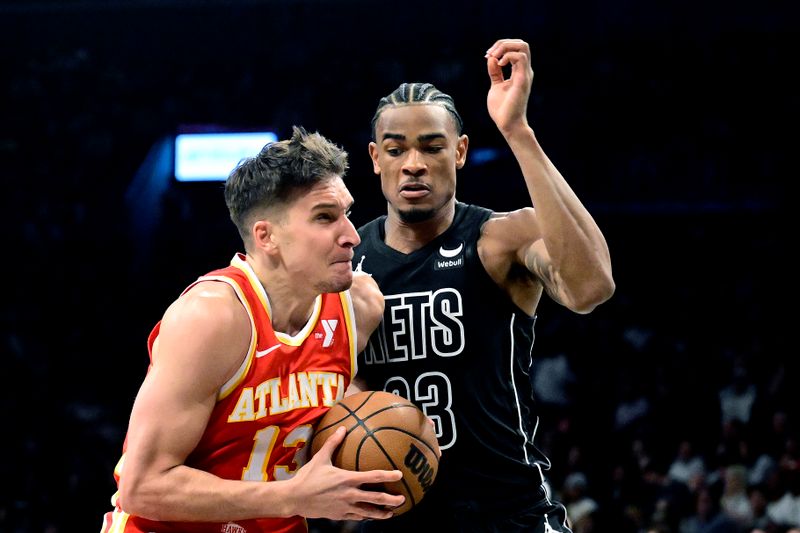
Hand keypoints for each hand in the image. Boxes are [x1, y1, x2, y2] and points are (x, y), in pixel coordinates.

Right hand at [286, 427, 404, 520]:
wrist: (294, 498)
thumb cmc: (307, 477)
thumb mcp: (320, 458)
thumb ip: (333, 443)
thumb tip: (343, 428)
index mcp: (347, 479)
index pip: (373, 477)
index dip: (388, 475)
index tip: (400, 474)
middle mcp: (349, 494)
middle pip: (376, 498)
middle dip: (391, 499)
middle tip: (403, 499)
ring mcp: (345, 507)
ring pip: (368, 512)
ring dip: (381, 513)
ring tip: (391, 513)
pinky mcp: (339, 515)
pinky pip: (356, 517)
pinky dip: (365, 517)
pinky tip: (370, 516)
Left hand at [485, 38, 533, 133]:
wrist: (507, 124)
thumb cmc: (502, 109)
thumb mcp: (496, 86)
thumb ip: (495, 73)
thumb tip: (492, 59)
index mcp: (519, 72)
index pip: (515, 48)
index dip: (501, 47)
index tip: (488, 56)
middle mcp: (524, 71)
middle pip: (521, 43)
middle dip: (503, 43)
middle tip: (490, 54)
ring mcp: (525, 74)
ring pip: (522, 46)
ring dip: (505, 47)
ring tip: (494, 57)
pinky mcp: (522, 80)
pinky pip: (520, 58)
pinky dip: (508, 56)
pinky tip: (499, 64)